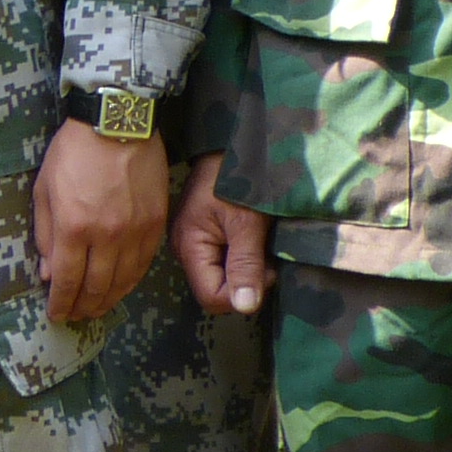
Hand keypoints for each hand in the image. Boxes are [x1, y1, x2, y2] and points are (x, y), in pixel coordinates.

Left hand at [33, 116, 166, 323]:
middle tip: (75, 316)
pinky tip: (121, 287)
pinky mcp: (156, 224)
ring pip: (124, 280)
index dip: (61, 303)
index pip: (67, 280)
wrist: (117, 124)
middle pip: (97, 286)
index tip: (56, 315)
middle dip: (83, 306)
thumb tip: (48, 273)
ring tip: (96, 309)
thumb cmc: (72, 152)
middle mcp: (108, 236)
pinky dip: (131, 281)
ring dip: (108, 300)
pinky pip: (144, 264)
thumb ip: (46, 236)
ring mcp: (136, 232)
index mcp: (74, 227)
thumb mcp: (44, 190)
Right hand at [172, 152, 269, 316]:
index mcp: (188, 247)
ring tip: (260, 243)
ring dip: (245, 268)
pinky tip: (252, 238)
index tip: (265, 268)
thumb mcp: (247, 224)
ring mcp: (193, 242)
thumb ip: (245, 266)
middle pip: (215, 289)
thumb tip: (245, 308)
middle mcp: (185, 249)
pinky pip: (222, 260)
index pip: (212, 297)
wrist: (230, 144)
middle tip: (265, 254)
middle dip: (245, 281)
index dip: (243, 292)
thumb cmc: (236, 179)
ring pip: (221, 276)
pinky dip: (242, 257)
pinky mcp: (203, 234)